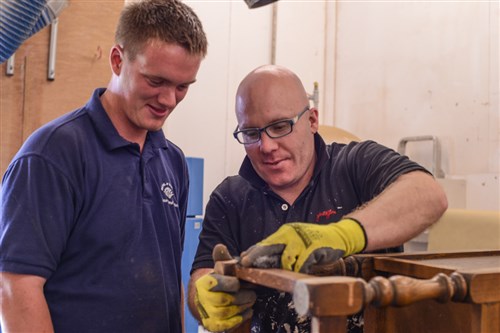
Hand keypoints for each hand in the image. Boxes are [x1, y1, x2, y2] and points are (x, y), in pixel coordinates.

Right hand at [194, 244, 255, 331]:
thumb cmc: (218, 282)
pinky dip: (241, 317)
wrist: (206, 301)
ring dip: (244, 306)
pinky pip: (229, 324)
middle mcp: (203, 299)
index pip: (217, 283)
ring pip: (229, 312)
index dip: (231, 283)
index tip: (238, 283)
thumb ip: (222, 258)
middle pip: (226, 300)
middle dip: (243, 296)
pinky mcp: (213, 326)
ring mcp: (208, 314)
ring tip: (251, 300)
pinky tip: (247, 310)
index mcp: (204, 283)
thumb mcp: (220, 268)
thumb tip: (220, 246)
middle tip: (252, 293)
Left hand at [240, 218, 366, 273]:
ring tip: (287, 270)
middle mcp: (291, 234)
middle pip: (269, 247)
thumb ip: (281, 248)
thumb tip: (261, 259)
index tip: (242, 260)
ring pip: (286, 260)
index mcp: (285, 232)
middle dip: (256, 257)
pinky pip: (301, 264)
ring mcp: (302, 241)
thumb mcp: (295, 241)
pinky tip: (301, 270)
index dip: (253, 252)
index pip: (265, 242)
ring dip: (285, 268)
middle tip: (246, 265)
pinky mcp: (313, 249)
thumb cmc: (314, 240)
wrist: (338, 236)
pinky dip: (300, 269)